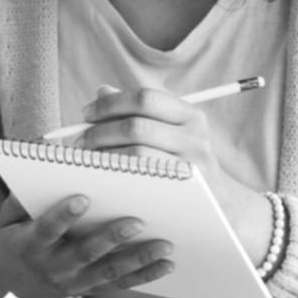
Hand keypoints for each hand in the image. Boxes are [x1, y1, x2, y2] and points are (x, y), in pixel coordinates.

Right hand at [0, 194, 174, 297]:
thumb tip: (43, 161)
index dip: (63, 215)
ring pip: (109, 271)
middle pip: (85, 253)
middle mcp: (53, 266)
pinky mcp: (90, 289)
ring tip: (164, 246)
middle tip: (137, 222)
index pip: (46, 229)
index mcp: (29, 245)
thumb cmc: (15, 238)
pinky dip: (145, 276)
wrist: (12, 283)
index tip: (82, 197)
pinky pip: (120, 284)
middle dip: (112, 237)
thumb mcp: (8, 217)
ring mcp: (74, 281)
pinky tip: (165, 265)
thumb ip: (22, 194)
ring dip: (138, 259)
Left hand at [76, 86, 269, 260]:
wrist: (220, 205)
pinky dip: (116, 176)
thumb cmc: (181, 161)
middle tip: (78, 141)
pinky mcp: (185, 193)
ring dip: (103, 156)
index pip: (145, 98)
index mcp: (189, 114)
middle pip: (136, 127)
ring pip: (137, 155)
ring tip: (86, 160)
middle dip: (99, 133)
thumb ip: (137, 112)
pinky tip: (102, 176)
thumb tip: (102, 92)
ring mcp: (193, 166)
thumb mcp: (168, 132)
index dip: (110, 104)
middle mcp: (196, 137)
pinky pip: (142, 181)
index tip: (85, 114)